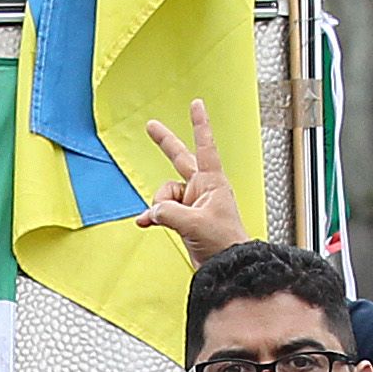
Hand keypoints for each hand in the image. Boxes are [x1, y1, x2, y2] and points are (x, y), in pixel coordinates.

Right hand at [131, 97, 246, 266]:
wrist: (227, 266)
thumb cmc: (225, 243)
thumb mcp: (193, 223)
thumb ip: (168, 213)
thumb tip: (151, 211)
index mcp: (212, 182)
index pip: (204, 146)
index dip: (199, 124)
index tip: (196, 104)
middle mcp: (202, 189)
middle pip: (179, 159)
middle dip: (165, 144)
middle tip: (151, 126)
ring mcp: (192, 203)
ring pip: (164, 194)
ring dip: (160, 207)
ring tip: (171, 221)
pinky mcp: (184, 218)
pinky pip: (161, 211)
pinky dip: (153, 217)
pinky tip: (145, 222)